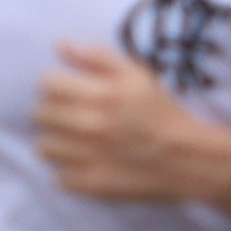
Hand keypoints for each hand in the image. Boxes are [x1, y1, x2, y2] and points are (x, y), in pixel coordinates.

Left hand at [32, 40, 230, 206]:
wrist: (189, 160)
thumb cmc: (162, 113)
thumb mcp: (137, 75)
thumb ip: (97, 56)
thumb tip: (60, 45)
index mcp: (101, 94)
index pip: (47, 85)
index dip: (58, 86)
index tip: (71, 93)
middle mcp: (90, 126)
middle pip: (40, 115)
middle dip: (55, 113)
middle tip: (75, 117)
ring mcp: (88, 158)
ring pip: (44, 148)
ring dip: (57, 142)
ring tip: (76, 142)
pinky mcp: (91, 186)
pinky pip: (58, 178)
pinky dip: (69, 172)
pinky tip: (86, 164)